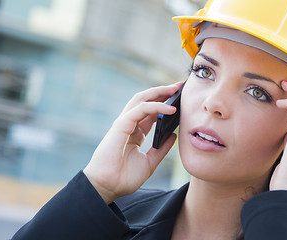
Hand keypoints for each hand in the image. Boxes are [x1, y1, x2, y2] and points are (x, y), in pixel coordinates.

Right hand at [83, 82, 182, 203]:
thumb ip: (161, 149)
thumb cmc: (124, 177)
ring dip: (158, 92)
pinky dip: (155, 107)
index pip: (150, 112)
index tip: (179, 99)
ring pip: (141, 100)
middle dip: (162, 92)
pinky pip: (140, 110)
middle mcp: (129, 125)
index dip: (164, 104)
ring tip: (175, 89)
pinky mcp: (121, 125)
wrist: (108, 188)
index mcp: (135, 133)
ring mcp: (124, 124)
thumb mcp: (150, 162)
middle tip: (179, 86)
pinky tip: (170, 108)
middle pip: (146, 101)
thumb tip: (174, 136)